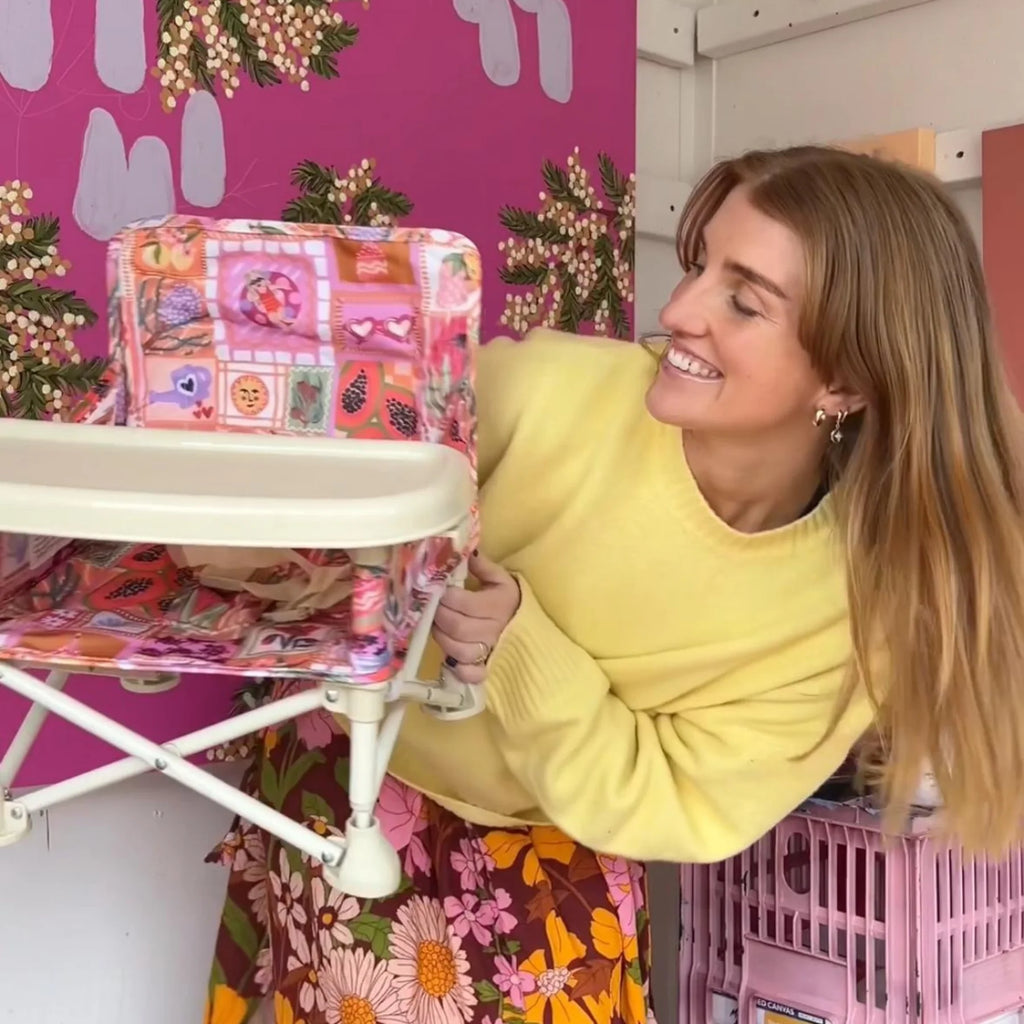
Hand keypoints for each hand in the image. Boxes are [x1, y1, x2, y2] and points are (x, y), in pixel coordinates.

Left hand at [432, 552, 520, 683]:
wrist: (531, 626)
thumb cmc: (510, 600)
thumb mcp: (501, 579)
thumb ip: (482, 566)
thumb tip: (464, 551)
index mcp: (496, 605)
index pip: (462, 603)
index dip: (445, 597)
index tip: (438, 590)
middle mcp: (494, 630)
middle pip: (457, 627)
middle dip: (439, 616)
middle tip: (433, 608)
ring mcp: (490, 652)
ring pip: (458, 650)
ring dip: (443, 638)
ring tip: (439, 627)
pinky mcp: (487, 669)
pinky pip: (471, 674)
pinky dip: (458, 668)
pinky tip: (451, 658)